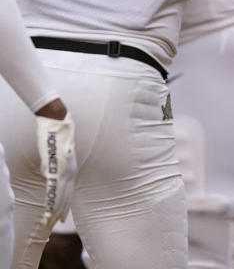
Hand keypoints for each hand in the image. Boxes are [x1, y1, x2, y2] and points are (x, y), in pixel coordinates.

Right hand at [36, 112, 76, 226]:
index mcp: (71, 169)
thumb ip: (52, 166)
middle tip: (55, 225)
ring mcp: (64, 170)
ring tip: (49, 224)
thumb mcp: (54, 154)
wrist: (57, 122)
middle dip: (60, 212)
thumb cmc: (56, 135)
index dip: (65, 205)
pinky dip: (51, 202)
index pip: (69, 192)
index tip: (62, 218)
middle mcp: (70, 171)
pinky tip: (48, 212)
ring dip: (55, 211)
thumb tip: (47, 174)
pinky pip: (54, 189)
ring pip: (60, 196)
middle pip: (66, 196)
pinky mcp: (57, 168)